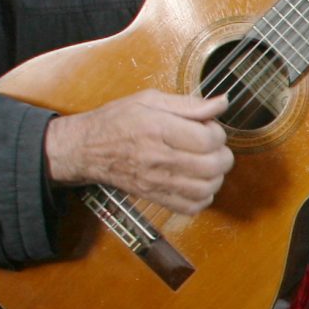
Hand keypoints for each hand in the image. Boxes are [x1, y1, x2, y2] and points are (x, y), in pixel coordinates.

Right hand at [43, 89, 232, 216]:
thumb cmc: (117, 120)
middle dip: (222, 154)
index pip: (208, 139)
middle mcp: (159, 159)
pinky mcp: (155, 198)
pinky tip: (197, 182)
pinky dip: (203, 197)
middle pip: (212, 166)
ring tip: (207, 163)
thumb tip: (221, 103)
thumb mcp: (149, 100)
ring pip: (206, 189)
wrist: (86, 149)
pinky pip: (191, 207)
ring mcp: (157, 182)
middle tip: (212, 146)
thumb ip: (188, 104)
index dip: (218, 132)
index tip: (209, 128)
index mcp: (159, 129)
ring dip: (216, 176)